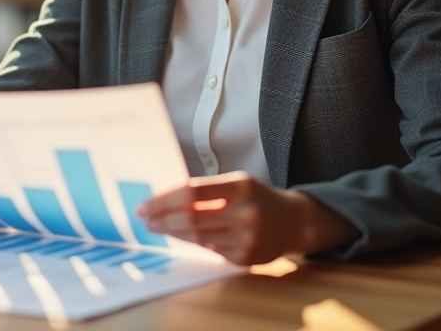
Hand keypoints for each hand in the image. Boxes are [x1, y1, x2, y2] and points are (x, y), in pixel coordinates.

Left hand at [137, 171, 356, 265]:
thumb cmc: (257, 198)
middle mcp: (246, 211)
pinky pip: (211, 250)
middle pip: (192, 217)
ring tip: (157, 228)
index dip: (164, 199)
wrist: (294, 221)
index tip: (146, 204)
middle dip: (163, 219)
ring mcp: (247, 237)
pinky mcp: (246, 257)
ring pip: (198, 237)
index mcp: (241, 185)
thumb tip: (165, 198)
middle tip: (146, 219)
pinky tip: (183, 238)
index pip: (192, 191)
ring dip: (173, 233)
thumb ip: (206, 190)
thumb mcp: (238, 183)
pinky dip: (194, 243)